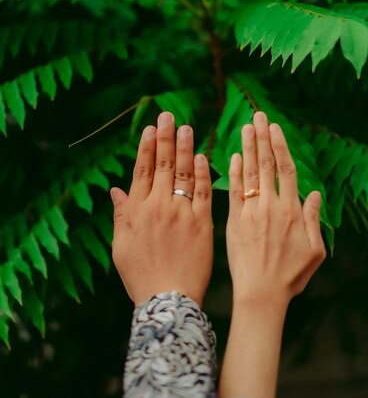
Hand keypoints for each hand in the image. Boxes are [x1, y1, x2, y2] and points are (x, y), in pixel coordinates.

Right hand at [110, 111, 212, 306]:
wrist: (169, 299)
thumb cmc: (141, 275)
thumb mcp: (121, 246)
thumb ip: (121, 215)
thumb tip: (115, 190)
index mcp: (138, 210)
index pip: (142, 170)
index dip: (147, 147)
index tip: (150, 128)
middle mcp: (159, 206)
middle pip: (163, 165)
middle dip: (165, 138)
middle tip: (168, 116)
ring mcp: (182, 213)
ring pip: (184, 173)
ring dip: (185, 148)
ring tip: (186, 128)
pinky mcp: (202, 223)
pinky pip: (204, 192)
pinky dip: (203, 173)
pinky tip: (203, 156)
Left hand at [226, 111, 325, 307]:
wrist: (261, 294)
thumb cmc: (290, 275)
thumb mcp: (314, 250)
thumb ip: (315, 220)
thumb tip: (317, 195)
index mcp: (292, 211)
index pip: (286, 170)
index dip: (280, 146)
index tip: (275, 127)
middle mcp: (271, 206)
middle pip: (266, 165)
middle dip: (262, 138)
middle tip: (257, 116)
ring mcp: (251, 212)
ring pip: (249, 173)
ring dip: (247, 148)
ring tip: (245, 127)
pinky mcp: (234, 221)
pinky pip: (233, 192)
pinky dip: (233, 172)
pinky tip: (232, 155)